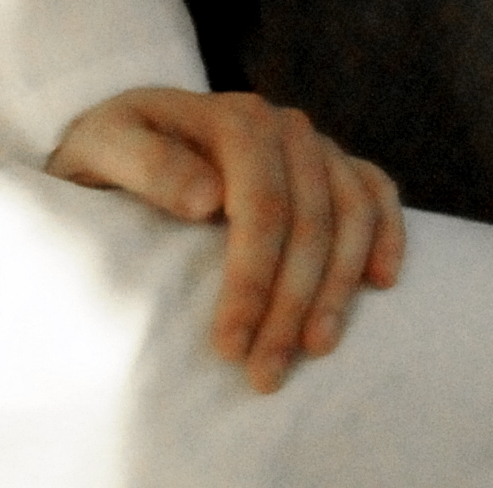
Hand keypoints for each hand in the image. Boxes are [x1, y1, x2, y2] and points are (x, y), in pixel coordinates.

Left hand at [46, 86, 405, 392]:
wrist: (127, 133)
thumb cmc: (110, 150)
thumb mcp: (104, 146)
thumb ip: (148, 165)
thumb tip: (208, 200)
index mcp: (236, 120)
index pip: (261, 207)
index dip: (252, 281)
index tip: (229, 347)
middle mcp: (285, 127)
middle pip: (310, 221)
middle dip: (293, 304)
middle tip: (267, 373)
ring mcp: (313, 145)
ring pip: (351, 214)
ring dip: (340, 287)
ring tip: (318, 348)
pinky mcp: (330, 163)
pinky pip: (375, 192)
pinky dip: (387, 233)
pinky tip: (381, 282)